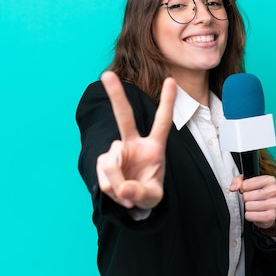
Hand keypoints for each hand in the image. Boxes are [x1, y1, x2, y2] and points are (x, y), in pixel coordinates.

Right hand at [96, 71, 176, 209]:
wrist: (131, 200)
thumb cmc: (147, 192)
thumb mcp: (152, 197)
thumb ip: (140, 192)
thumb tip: (123, 189)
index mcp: (154, 146)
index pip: (162, 122)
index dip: (167, 102)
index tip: (171, 80)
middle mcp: (133, 143)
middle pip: (124, 116)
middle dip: (116, 95)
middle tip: (107, 75)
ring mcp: (117, 151)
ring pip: (111, 162)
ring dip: (117, 183)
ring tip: (125, 194)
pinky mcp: (104, 161)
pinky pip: (104, 175)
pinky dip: (110, 188)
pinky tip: (117, 193)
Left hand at [230, 174, 275, 231]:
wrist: (268, 208)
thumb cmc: (258, 193)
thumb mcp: (248, 182)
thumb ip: (238, 181)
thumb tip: (233, 188)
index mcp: (269, 180)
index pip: (246, 185)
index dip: (242, 188)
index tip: (246, 190)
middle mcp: (274, 191)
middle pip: (247, 196)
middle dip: (245, 199)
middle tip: (250, 199)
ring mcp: (274, 204)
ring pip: (249, 206)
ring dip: (247, 207)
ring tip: (252, 205)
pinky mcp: (271, 215)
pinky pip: (252, 216)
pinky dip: (249, 215)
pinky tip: (252, 212)